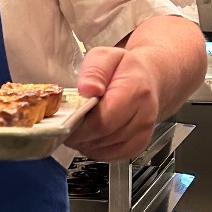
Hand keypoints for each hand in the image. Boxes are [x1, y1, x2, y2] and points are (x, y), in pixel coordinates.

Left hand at [66, 46, 159, 160]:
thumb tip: (87, 89)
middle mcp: (143, 116)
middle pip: (102, 137)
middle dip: (78, 134)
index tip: (63, 118)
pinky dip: (93, 149)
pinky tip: (88, 135)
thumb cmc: (124, 68)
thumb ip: (94, 71)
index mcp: (136, 91)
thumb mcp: (106, 56)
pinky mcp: (137, 146)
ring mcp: (142, 134)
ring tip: (76, 126)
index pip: (104, 119)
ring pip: (103, 150)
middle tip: (63, 124)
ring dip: (84, 142)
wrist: (148, 80)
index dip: (79, 123)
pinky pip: (108, 156)